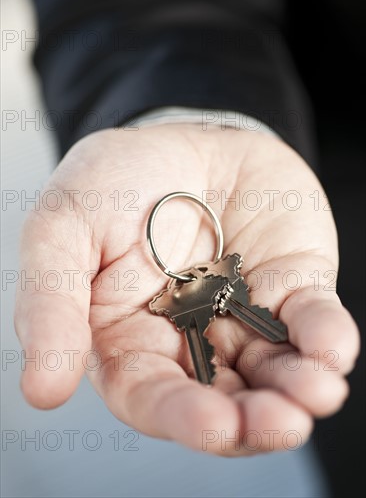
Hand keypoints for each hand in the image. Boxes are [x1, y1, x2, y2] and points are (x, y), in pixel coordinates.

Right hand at [15, 124, 359, 455]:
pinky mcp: (288, 284)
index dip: (180, 416)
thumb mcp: (64, 226)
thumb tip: (42, 388)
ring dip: (298, 388)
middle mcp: (190, 339)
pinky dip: (325, 335)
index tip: (212, 423)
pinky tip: (331, 347)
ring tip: (316, 392)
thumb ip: (50, 300)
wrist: (177, 133)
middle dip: (253, 420)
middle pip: (222, 397)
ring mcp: (243, 314)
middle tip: (279, 422)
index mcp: (128, 337)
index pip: (152, 394)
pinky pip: (310, 318)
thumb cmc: (113, 181)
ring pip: (274, 370)